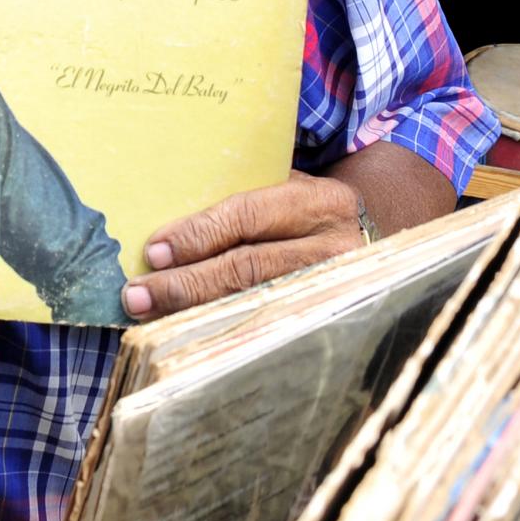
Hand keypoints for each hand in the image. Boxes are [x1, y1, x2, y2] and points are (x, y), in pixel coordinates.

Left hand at [120, 171, 363, 321]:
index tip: (153, 251)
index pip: (247, 217)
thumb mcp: (293, 187)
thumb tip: (170, 213)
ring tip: (148, 316)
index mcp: (320, 203)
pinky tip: (184, 333)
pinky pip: (264, 329)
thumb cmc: (314, 208)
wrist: (383, 235)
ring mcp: (334, 292)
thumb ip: (247, 196)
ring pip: (252, 305)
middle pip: (247, 269)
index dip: (197, 235)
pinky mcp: (327, 322)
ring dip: (193, 312)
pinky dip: (218, 331)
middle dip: (185, 283)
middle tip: (136, 295)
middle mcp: (333, 250)